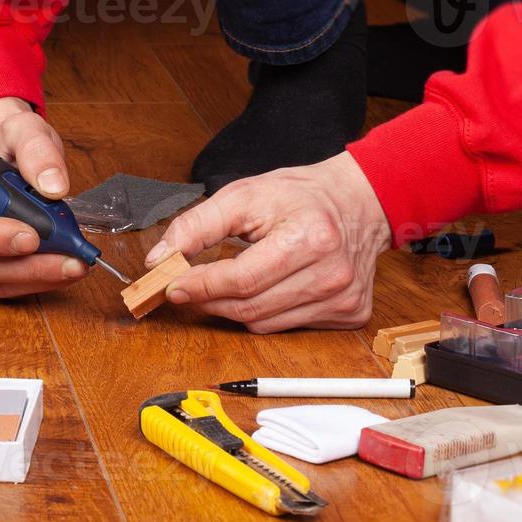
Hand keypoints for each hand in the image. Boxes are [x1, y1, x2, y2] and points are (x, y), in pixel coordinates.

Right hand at [0, 97, 87, 296]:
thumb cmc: (2, 142)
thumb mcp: (22, 129)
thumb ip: (36, 151)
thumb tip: (54, 185)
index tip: (32, 236)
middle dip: (26, 266)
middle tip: (69, 261)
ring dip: (35, 278)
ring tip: (74, 266)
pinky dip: (32, 282)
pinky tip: (60, 271)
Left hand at [144, 154, 390, 332]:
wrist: (361, 201)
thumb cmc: (303, 196)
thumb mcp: (245, 195)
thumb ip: (197, 225)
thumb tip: (160, 259)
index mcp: (310, 238)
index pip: (241, 279)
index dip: (201, 286)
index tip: (172, 285)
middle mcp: (332, 274)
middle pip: (250, 307)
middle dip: (210, 300)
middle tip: (187, 287)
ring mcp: (344, 299)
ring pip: (264, 323)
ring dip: (235, 308)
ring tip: (229, 282)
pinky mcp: (350, 314)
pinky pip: (287, 326)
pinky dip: (266, 312)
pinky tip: (270, 287)